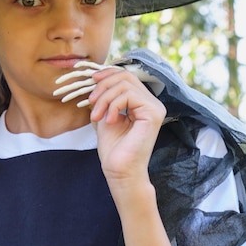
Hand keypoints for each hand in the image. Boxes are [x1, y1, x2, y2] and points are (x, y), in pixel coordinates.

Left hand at [86, 67, 166, 183]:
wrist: (119, 171)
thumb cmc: (114, 148)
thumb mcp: (106, 114)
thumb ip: (106, 96)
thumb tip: (98, 76)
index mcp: (142, 102)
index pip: (127, 75)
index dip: (108, 74)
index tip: (91, 80)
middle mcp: (152, 102)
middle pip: (126, 76)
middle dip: (103, 86)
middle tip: (91, 103)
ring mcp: (155, 107)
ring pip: (125, 84)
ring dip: (105, 98)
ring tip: (97, 116)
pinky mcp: (154, 113)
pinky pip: (129, 95)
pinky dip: (113, 105)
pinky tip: (110, 121)